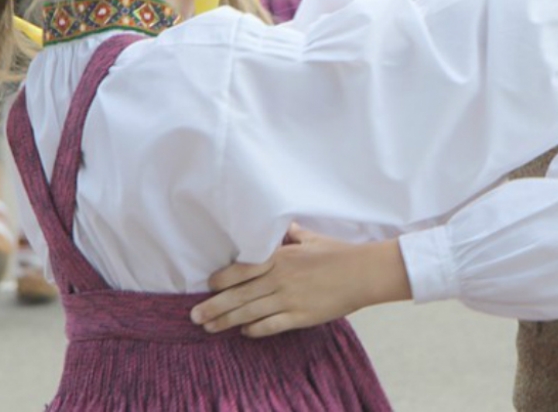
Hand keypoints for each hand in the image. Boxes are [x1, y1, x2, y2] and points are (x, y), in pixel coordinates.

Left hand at [191, 225, 410, 336]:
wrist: (363, 273)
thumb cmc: (338, 253)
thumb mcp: (311, 237)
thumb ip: (292, 233)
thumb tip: (283, 225)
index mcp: (280, 257)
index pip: (241, 269)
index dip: (221, 279)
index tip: (209, 285)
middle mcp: (279, 278)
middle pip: (238, 295)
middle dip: (213, 306)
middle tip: (194, 315)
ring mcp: (288, 299)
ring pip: (249, 313)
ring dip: (226, 321)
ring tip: (209, 328)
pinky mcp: (300, 316)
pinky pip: (270, 326)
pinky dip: (254, 330)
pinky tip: (244, 332)